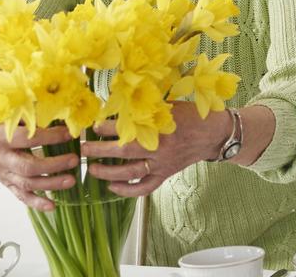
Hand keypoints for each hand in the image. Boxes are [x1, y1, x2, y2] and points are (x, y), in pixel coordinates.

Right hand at [0, 106, 78, 211]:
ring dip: (50, 185)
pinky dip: (36, 202)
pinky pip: (20, 195)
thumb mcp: (2, 108)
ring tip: (71, 181)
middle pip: (28, 167)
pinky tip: (53, 206)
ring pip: (27, 184)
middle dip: (53, 165)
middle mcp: (0, 158)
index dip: (51, 137)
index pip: (29, 139)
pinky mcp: (4, 181)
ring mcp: (2, 172)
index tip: (70, 133)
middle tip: (74, 159)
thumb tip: (54, 107)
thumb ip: (24, 110)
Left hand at [82, 103, 232, 197]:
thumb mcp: (167, 106)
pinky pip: (143, 188)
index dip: (106, 126)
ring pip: (130, 173)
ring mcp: (162, 164)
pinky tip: (111, 187)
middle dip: (100, 150)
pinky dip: (126, 190)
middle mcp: (159, 147)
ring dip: (107, 172)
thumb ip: (145, 108)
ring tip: (92, 168)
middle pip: (123, 152)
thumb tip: (117, 105)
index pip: (127, 127)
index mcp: (159, 126)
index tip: (92, 125)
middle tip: (83, 148)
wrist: (213, 133)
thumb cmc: (189, 115)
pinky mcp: (165, 175)